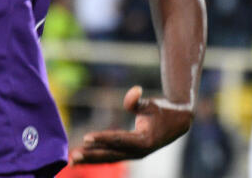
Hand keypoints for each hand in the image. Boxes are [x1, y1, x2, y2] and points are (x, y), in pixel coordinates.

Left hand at [69, 86, 191, 163]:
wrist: (178, 122)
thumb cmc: (162, 110)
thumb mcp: (151, 103)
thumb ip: (137, 100)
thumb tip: (133, 91)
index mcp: (145, 140)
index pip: (119, 140)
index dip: (102, 138)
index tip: (86, 138)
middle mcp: (139, 151)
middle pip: (111, 154)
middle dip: (91, 156)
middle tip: (73, 156)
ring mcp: (135, 155)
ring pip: (110, 158)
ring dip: (91, 159)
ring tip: (72, 160)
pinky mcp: (131, 153)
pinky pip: (112, 156)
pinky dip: (98, 156)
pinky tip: (84, 157)